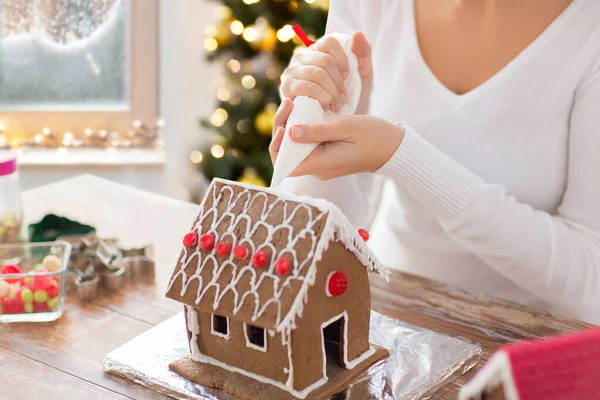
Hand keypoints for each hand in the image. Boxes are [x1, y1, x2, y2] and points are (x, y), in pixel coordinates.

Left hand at [270, 110, 404, 180]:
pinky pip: (308, 146)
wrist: (393, 148)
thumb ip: (317, 130)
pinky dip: (304, 130)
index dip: (277, 146)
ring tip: (295, 104)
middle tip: (289, 104)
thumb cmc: (373, 136)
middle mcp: (318, 169)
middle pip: (287, 155)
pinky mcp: (327, 158)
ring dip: (292, 127)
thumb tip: (290, 132)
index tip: (284, 124)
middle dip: (282, 129)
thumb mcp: (345, 127)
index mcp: (321, 164)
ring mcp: (322, 164)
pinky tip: (307, 113)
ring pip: (296, 149)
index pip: (285, 165)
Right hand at [280, 31, 372, 113]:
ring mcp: (292, 71)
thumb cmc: (349, 97)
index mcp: (318, 49)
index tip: (348, 77)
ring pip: (317, 74)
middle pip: (325, 60)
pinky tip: (325, 106)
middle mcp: (302, 56)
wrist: (337, 124)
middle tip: (343, 98)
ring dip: (331, 92)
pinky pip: (307, 87)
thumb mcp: (362, 75)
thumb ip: (363, 53)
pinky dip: (321, 98)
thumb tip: (357, 34)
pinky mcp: (286, 87)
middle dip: (338, 82)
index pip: (330, 42)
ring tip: (336, 104)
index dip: (343, 60)